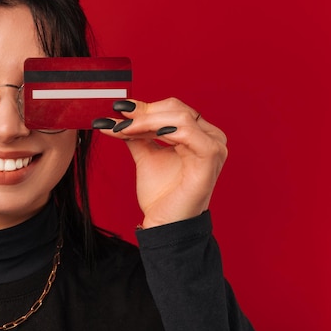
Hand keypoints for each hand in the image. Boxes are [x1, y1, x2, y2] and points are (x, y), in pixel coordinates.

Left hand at [93, 98, 227, 228]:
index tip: (117, 110)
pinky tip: (139, 133)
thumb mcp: (146, 155)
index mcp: (200, 134)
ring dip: (146, 121)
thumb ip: (136, 134)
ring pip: (179, 117)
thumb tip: (117, 116)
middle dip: (143, 113)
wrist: (165, 223)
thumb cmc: (161, 194)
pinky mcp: (210, 158)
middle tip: (117, 119)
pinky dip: (160, 129)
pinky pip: (186, 132)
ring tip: (123, 129)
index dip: (144, 107)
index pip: (172, 109)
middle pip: (176, 108)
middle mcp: (212, 137)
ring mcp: (214, 147)